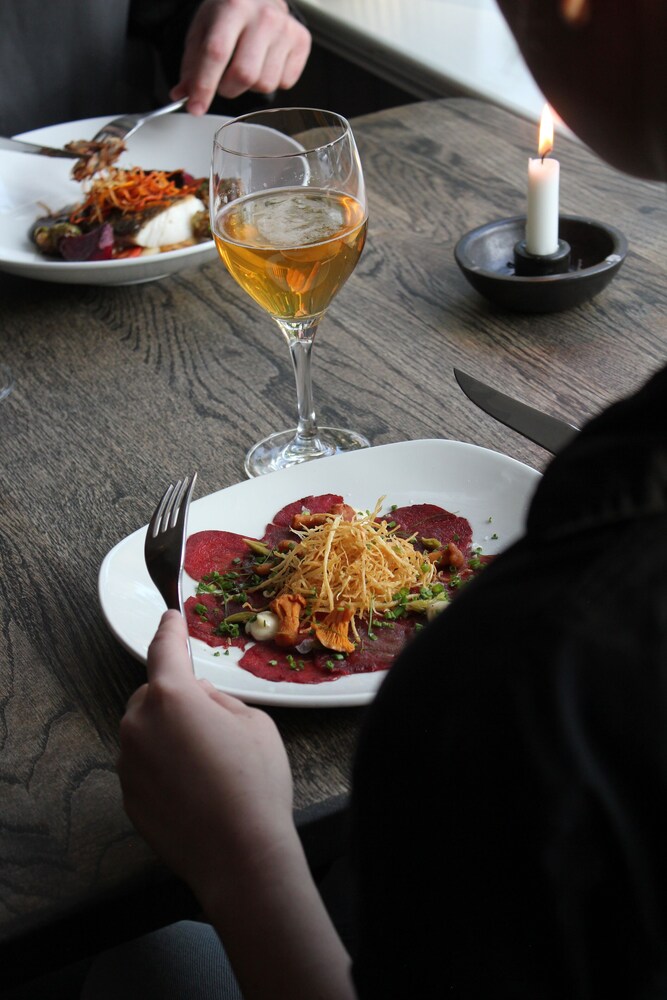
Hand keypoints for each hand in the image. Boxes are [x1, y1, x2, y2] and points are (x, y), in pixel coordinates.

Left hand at [118, 610, 294, 903]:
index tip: (171, 618)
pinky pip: (144, 765)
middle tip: (213, 722)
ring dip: (168, 734)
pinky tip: (195, 789)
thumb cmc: (254, 783)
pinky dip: (163, 766)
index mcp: (171, 696)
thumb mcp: (254, 723)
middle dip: (176, 698)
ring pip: (146, 732)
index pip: (164, 650)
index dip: (170, 630)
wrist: (240, 857)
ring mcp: (128, 763)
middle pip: (151, 695)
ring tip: (209, 764)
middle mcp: (139, 725)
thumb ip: (219, 701)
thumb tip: (199, 701)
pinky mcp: (128, 796)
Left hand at [171, 0, 311, 115]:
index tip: (196, 107)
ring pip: (265, 84)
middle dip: (228, 88)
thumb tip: (183, 95)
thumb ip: (192, 65)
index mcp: (232, 7)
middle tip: (224, 80)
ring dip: (251, 86)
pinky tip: (266, 62)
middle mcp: (263, 16)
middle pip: (244, 74)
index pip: (216, 54)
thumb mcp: (203, 30)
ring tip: (247, 66)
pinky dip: (272, 81)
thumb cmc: (230, 12)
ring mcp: (285, 29)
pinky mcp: (302, 41)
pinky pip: (285, 82)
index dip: (205, 85)